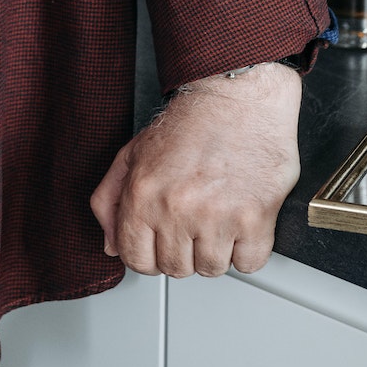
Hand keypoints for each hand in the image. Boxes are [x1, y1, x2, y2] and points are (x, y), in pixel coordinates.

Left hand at [89, 63, 301, 277]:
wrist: (237, 96)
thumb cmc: (190, 122)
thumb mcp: (133, 153)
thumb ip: (110, 200)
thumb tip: (110, 244)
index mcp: (143, 195)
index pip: (136, 259)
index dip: (149, 254)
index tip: (160, 243)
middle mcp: (177, 210)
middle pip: (175, 269)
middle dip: (182, 250)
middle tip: (192, 221)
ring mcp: (217, 217)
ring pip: (211, 269)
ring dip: (215, 250)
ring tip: (216, 217)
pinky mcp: (255, 219)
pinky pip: (248, 264)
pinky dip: (247, 249)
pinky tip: (240, 221)